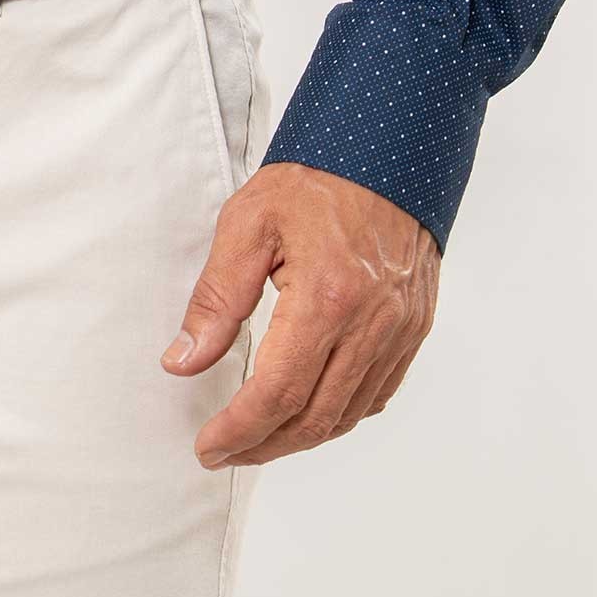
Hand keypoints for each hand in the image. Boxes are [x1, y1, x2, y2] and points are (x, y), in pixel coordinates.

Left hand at [159, 160, 438, 464]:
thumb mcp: (248, 224)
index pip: (277, 393)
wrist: (385, 146)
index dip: (239, 431)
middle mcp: (371, 324)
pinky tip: (311, 410)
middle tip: (225, 450)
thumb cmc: (316, 178)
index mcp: (327, 298)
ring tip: (259, 437)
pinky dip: (341, 414)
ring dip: (300, 438)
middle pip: (314, 418)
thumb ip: (216, 298)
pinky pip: (377, 394)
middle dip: (263, 446)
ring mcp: (399, 330)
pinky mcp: (414, 327)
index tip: (207, 447)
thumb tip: (182, 360)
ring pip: (348, 414)